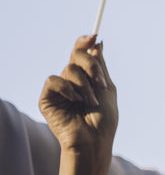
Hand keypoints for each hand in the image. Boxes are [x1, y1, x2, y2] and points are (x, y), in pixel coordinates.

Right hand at [38, 36, 117, 158]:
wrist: (95, 139)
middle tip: (101, 83)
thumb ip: (100, 65)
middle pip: (76, 55)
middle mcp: (71, 80)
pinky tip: (76, 101)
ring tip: (91, 101)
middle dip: (92, 66)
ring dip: (85, 85)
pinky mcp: (47, 98)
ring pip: (69, 68)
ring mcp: (59, 89)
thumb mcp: (107, 87)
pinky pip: (54, 81)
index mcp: (86, 77)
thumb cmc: (104, 118)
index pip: (81, 52)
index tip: (94, 35)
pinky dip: (68, 88)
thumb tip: (97, 42)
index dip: (84, 41)